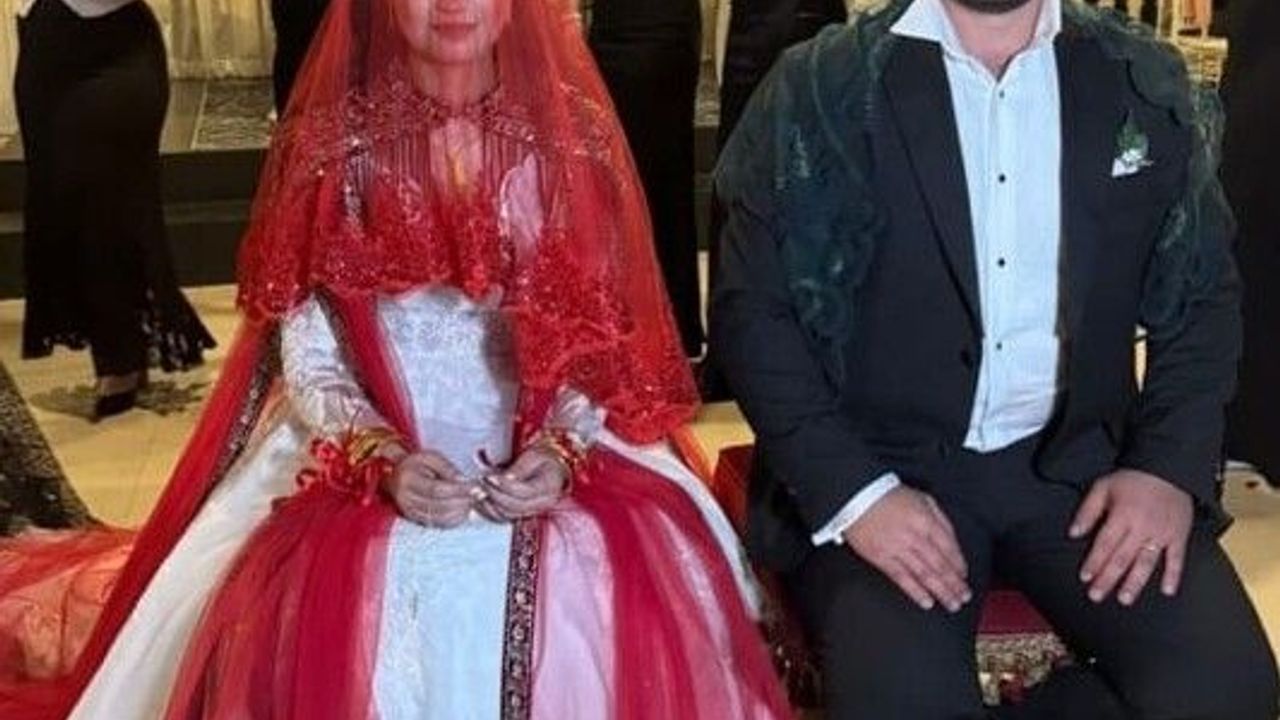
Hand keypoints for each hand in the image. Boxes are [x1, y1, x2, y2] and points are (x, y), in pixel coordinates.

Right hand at [383, 450, 473, 527]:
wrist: (396, 474)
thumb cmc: (416, 464)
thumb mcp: (431, 457)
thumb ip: (448, 468)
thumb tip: (464, 481)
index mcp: (407, 479)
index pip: (436, 489)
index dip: (458, 490)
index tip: (474, 487)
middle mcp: (405, 498)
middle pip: (438, 506)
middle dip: (462, 502)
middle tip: (476, 495)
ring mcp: (409, 511)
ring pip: (439, 518)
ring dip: (459, 512)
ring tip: (470, 502)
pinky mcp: (414, 519)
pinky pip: (436, 524)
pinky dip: (452, 520)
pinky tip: (462, 511)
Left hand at [476, 446, 568, 521]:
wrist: (551, 468)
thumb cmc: (543, 460)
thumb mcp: (534, 456)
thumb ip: (520, 468)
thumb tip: (506, 479)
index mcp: (549, 486)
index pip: (525, 492)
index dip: (504, 485)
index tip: (489, 476)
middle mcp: (542, 504)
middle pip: (514, 506)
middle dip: (494, 494)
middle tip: (480, 481)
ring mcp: (531, 512)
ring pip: (507, 515)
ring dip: (488, 504)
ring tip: (477, 490)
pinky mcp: (521, 515)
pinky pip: (502, 518)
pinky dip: (488, 511)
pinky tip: (479, 499)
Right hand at [843, 486, 971, 611]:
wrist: (858, 497)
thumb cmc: (891, 497)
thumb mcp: (923, 499)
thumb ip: (940, 520)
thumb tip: (953, 542)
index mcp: (926, 521)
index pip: (949, 548)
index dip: (959, 565)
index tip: (964, 577)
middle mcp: (914, 537)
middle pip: (940, 565)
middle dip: (954, 584)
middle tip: (964, 597)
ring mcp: (897, 548)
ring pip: (924, 575)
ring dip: (941, 591)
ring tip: (952, 604)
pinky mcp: (881, 558)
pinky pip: (901, 578)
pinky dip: (915, 592)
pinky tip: (927, 602)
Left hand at [1071, 468, 1193, 605]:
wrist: (1167, 468)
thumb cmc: (1131, 479)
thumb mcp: (1102, 487)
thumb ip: (1088, 511)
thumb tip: (1073, 533)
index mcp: (1122, 515)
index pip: (1105, 544)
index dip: (1094, 562)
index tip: (1085, 578)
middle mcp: (1142, 527)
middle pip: (1122, 558)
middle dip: (1108, 579)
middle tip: (1096, 596)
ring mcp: (1162, 533)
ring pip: (1147, 563)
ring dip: (1135, 583)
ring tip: (1124, 599)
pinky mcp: (1179, 535)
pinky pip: (1177, 558)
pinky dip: (1174, 575)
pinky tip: (1167, 591)